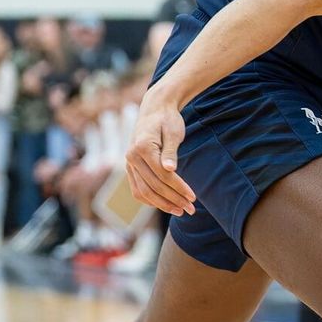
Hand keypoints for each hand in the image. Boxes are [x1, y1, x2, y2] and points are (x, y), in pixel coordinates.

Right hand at [125, 90, 195, 216]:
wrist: (154, 110)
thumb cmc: (167, 120)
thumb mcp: (173, 132)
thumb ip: (170, 151)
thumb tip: (170, 169)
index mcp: (142, 147)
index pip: (162, 174)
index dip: (178, 187)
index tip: (193, 197)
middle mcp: (131, 157)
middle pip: (153, 186)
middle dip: (173, 199)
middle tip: (191, 209)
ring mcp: (129, 164)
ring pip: (143, 192)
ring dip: (162, 204)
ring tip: (181, 211)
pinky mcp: (130, 169)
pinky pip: (137, 190)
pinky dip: (151, 201)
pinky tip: (166, 206)